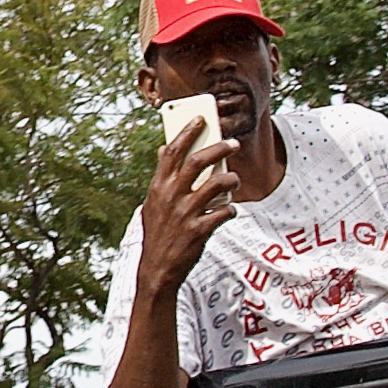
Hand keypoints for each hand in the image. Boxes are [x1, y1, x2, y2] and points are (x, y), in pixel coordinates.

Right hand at [133, 111, 239, 299]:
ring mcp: (185, 213)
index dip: (188, 131)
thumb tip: (164, 150)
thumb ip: (162, 178)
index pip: (173, 151)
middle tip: (233, 143)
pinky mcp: (198, 231)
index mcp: (158, 187)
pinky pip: (223, 212)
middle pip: (198, 161)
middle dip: (219, 147)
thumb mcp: (153, 203)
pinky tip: (229, 211)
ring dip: (230, 179)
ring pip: (216, 184)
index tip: (201, 118)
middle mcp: (171, 196)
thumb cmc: (158, 233)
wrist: (157, 269)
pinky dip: (230, 210)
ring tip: (234, 180)